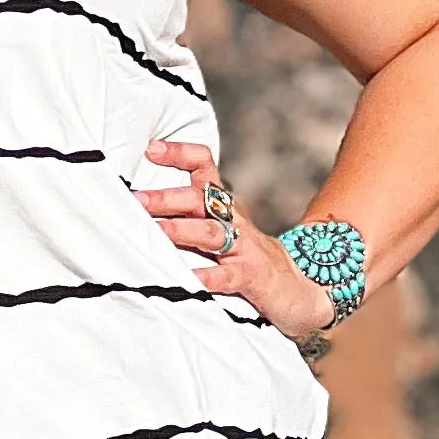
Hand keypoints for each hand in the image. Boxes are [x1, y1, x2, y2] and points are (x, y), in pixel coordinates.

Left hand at [137, 138, 337, 347]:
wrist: (303, 290)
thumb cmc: (249, 262)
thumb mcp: (222, 235)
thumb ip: (188, 223)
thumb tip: (138, 216)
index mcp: (223, 207)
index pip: (203, 167)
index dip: (179, 154)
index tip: (151, 148)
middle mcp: (233, 221)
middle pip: (200, 199)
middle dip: (166, 198)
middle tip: (136, 200)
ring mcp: (244, 248)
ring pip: (211, 232)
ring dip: (181, 230)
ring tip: (156, 232)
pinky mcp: (252, 277)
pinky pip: (227, 275)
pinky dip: (207, 276)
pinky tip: (188, 279)